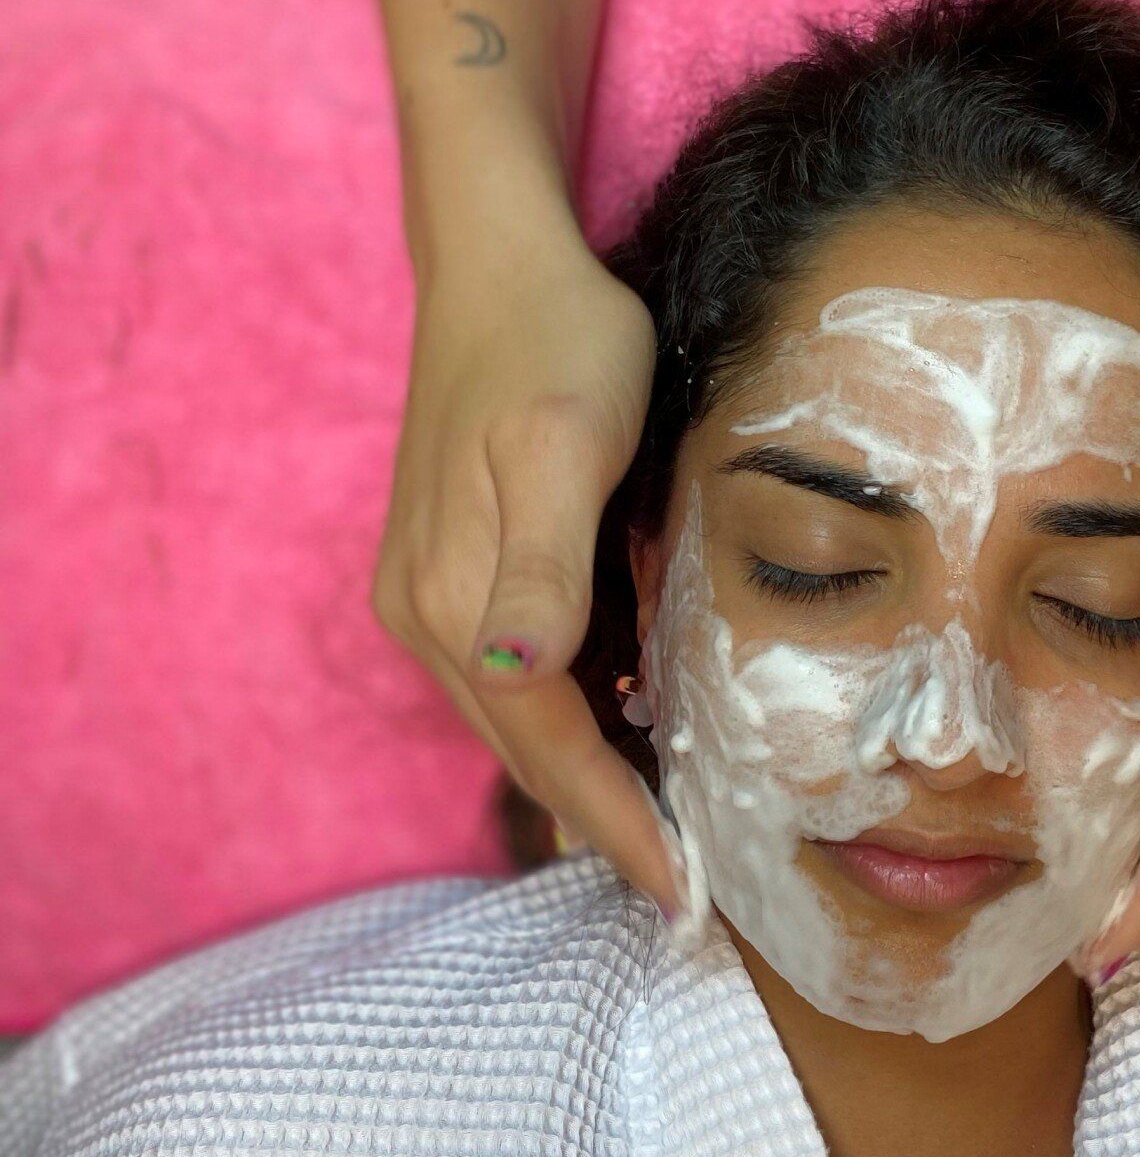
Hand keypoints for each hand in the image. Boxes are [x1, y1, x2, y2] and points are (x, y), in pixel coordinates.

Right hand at [373, 224, 689, 918]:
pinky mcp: (455, 564)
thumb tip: (519, 673)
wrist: (499, 259)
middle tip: (692, 886)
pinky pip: (521, 673)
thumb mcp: (562, 442)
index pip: (548, 748)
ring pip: (524, 717)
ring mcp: (433, 590)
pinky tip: (635, 725)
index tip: (684, 896)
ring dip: (592, 776)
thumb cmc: (554, 343)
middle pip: (528, 749)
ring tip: (674, 830)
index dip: (617, 824)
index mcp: (456, 602)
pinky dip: (578, 716)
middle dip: (605, 822)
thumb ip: (542, 562)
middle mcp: (429, 612)